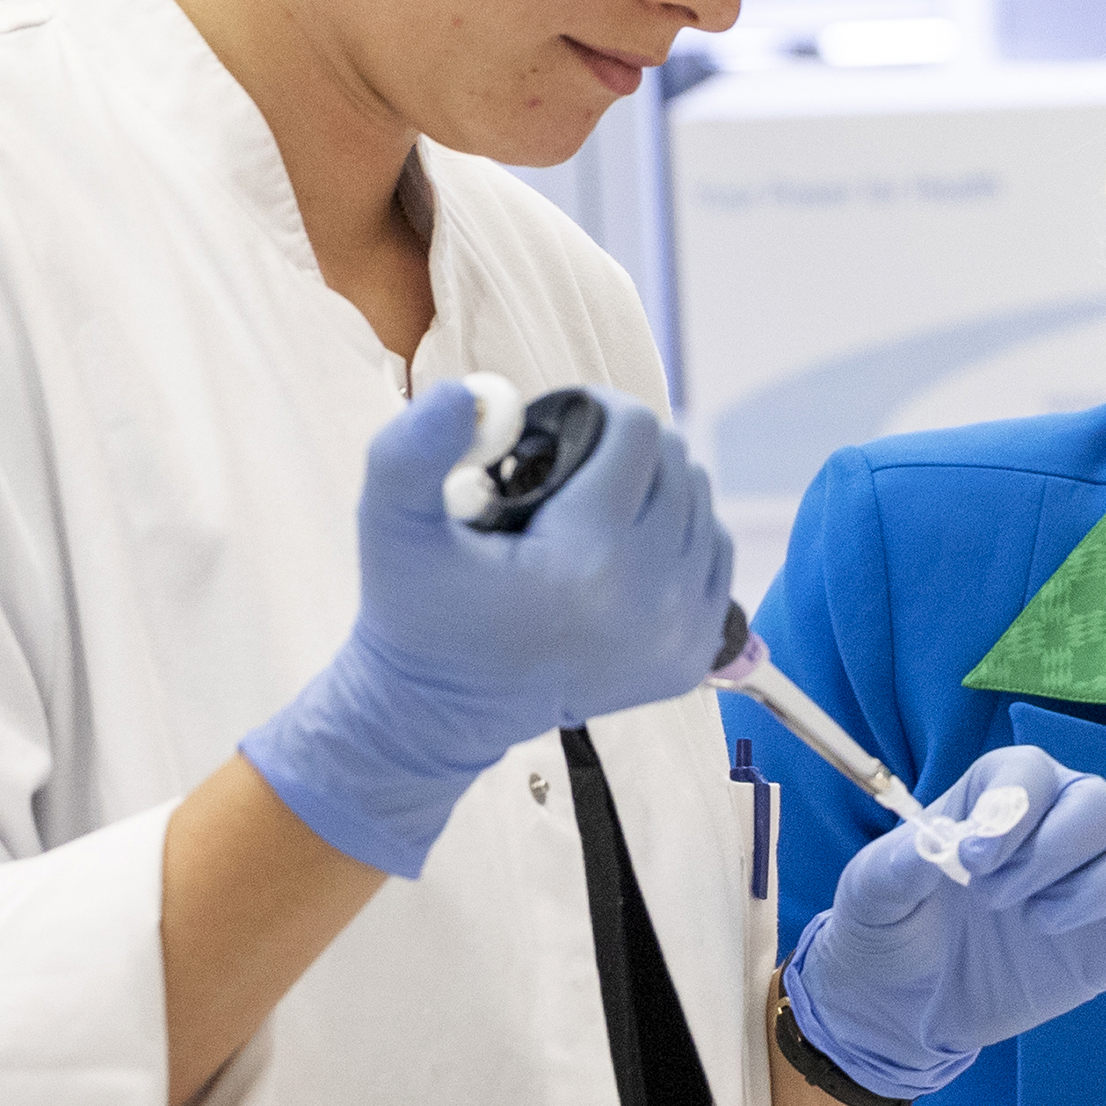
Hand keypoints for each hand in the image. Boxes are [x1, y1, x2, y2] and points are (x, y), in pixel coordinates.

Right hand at [241, 381, 739, 875]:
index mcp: (589, 559)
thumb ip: (413, 449)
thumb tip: (474, 393)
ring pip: (701, 504)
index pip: (636, 432)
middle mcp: (652, 599)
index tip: (557, 426)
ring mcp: (681, 634)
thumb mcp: (392, 525)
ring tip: (593, 504)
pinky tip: (624, 547)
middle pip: (677, 464)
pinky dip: (679, 537)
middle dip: (626, 449)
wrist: (443, 713)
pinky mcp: (692, 657)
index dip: (595, 409)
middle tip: (570, 466)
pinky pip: (714, 556)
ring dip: (655, 489)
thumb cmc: (418, 613)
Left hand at [781, 744, 1105, 1105]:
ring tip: (1039, 923)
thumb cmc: (891, 927)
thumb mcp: (869, 893)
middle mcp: (1062, 824)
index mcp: (1002, 796)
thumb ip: (897, 865)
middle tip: (993, 901)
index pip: (1032, 771)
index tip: (974, 861)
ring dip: (1103, 885)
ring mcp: (1101, 881)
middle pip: (1099, 803)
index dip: (1013, 809)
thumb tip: (933, 848)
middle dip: (1051, 852)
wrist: (905, 1006)